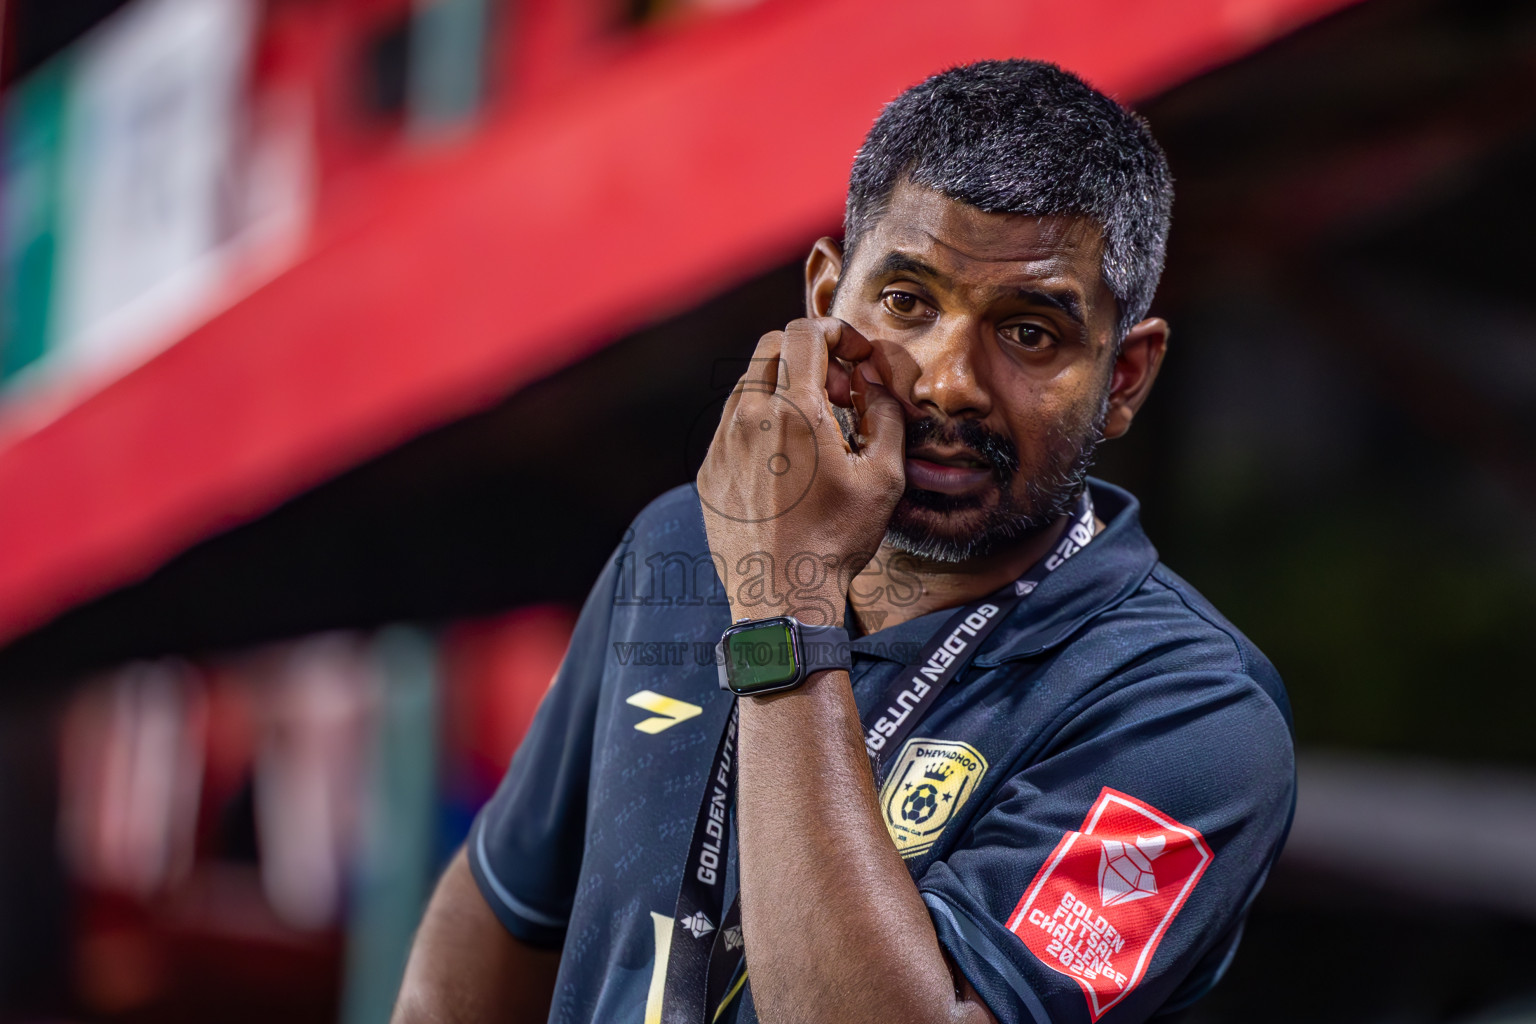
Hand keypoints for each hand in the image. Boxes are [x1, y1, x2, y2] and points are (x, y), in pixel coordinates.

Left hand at [696, 317, 904, 626]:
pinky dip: (761, 422)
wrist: (781, 596)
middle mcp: (749, 417)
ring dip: (784, 387)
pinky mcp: (709, 470)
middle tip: (838, 391)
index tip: (855, 355)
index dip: (836, 331)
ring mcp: (722, 444)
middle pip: (771, 347)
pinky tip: (786, 460)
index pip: (803, 332)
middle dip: (810, 354)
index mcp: (794, 411)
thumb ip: (886, 415)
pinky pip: (732, 424)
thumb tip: (875, 385)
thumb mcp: (884, 476)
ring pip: (748, 384)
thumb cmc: (836, 540)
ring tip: (814, 428)